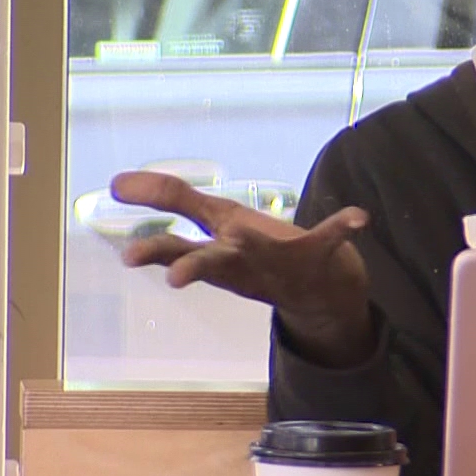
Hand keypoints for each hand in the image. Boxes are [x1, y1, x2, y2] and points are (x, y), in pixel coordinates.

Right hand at [109, 171, 375, 366]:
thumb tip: (118, 181)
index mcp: (219, 238)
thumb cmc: (261, 256)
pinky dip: (343, 226)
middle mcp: (240, 254)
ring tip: (238, 243)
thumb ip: (173, 202)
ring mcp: (277, 259)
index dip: (150, 195)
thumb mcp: (215, 228)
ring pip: (258, 255)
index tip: (116, 184)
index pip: (181, 212)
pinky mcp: (315, 256)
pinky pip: (330, 238)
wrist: (318, 294)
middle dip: (176, 259)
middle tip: (137, 259)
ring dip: (247, 250)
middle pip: (203, 257)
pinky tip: (359, 217)